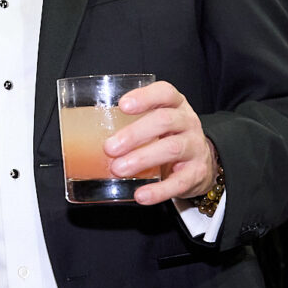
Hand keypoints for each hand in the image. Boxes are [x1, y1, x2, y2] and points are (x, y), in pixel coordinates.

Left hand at [102, 80, 217, 206]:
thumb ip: (130, 123)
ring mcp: (195, 147)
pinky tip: (141, 195)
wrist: (203, 162)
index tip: (122, 105)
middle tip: (109, 148)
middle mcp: (188, 122)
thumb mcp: (155, 124)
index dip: (144, 97)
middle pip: (164, 121)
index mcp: (175, 105)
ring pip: (172, 148)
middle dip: (134, 134)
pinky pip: (179, 182)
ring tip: (118, 169)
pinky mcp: (197, 173)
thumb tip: (85, 136)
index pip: (165, 92)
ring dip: (142, 159)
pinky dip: (159, 191)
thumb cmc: (168, 137)